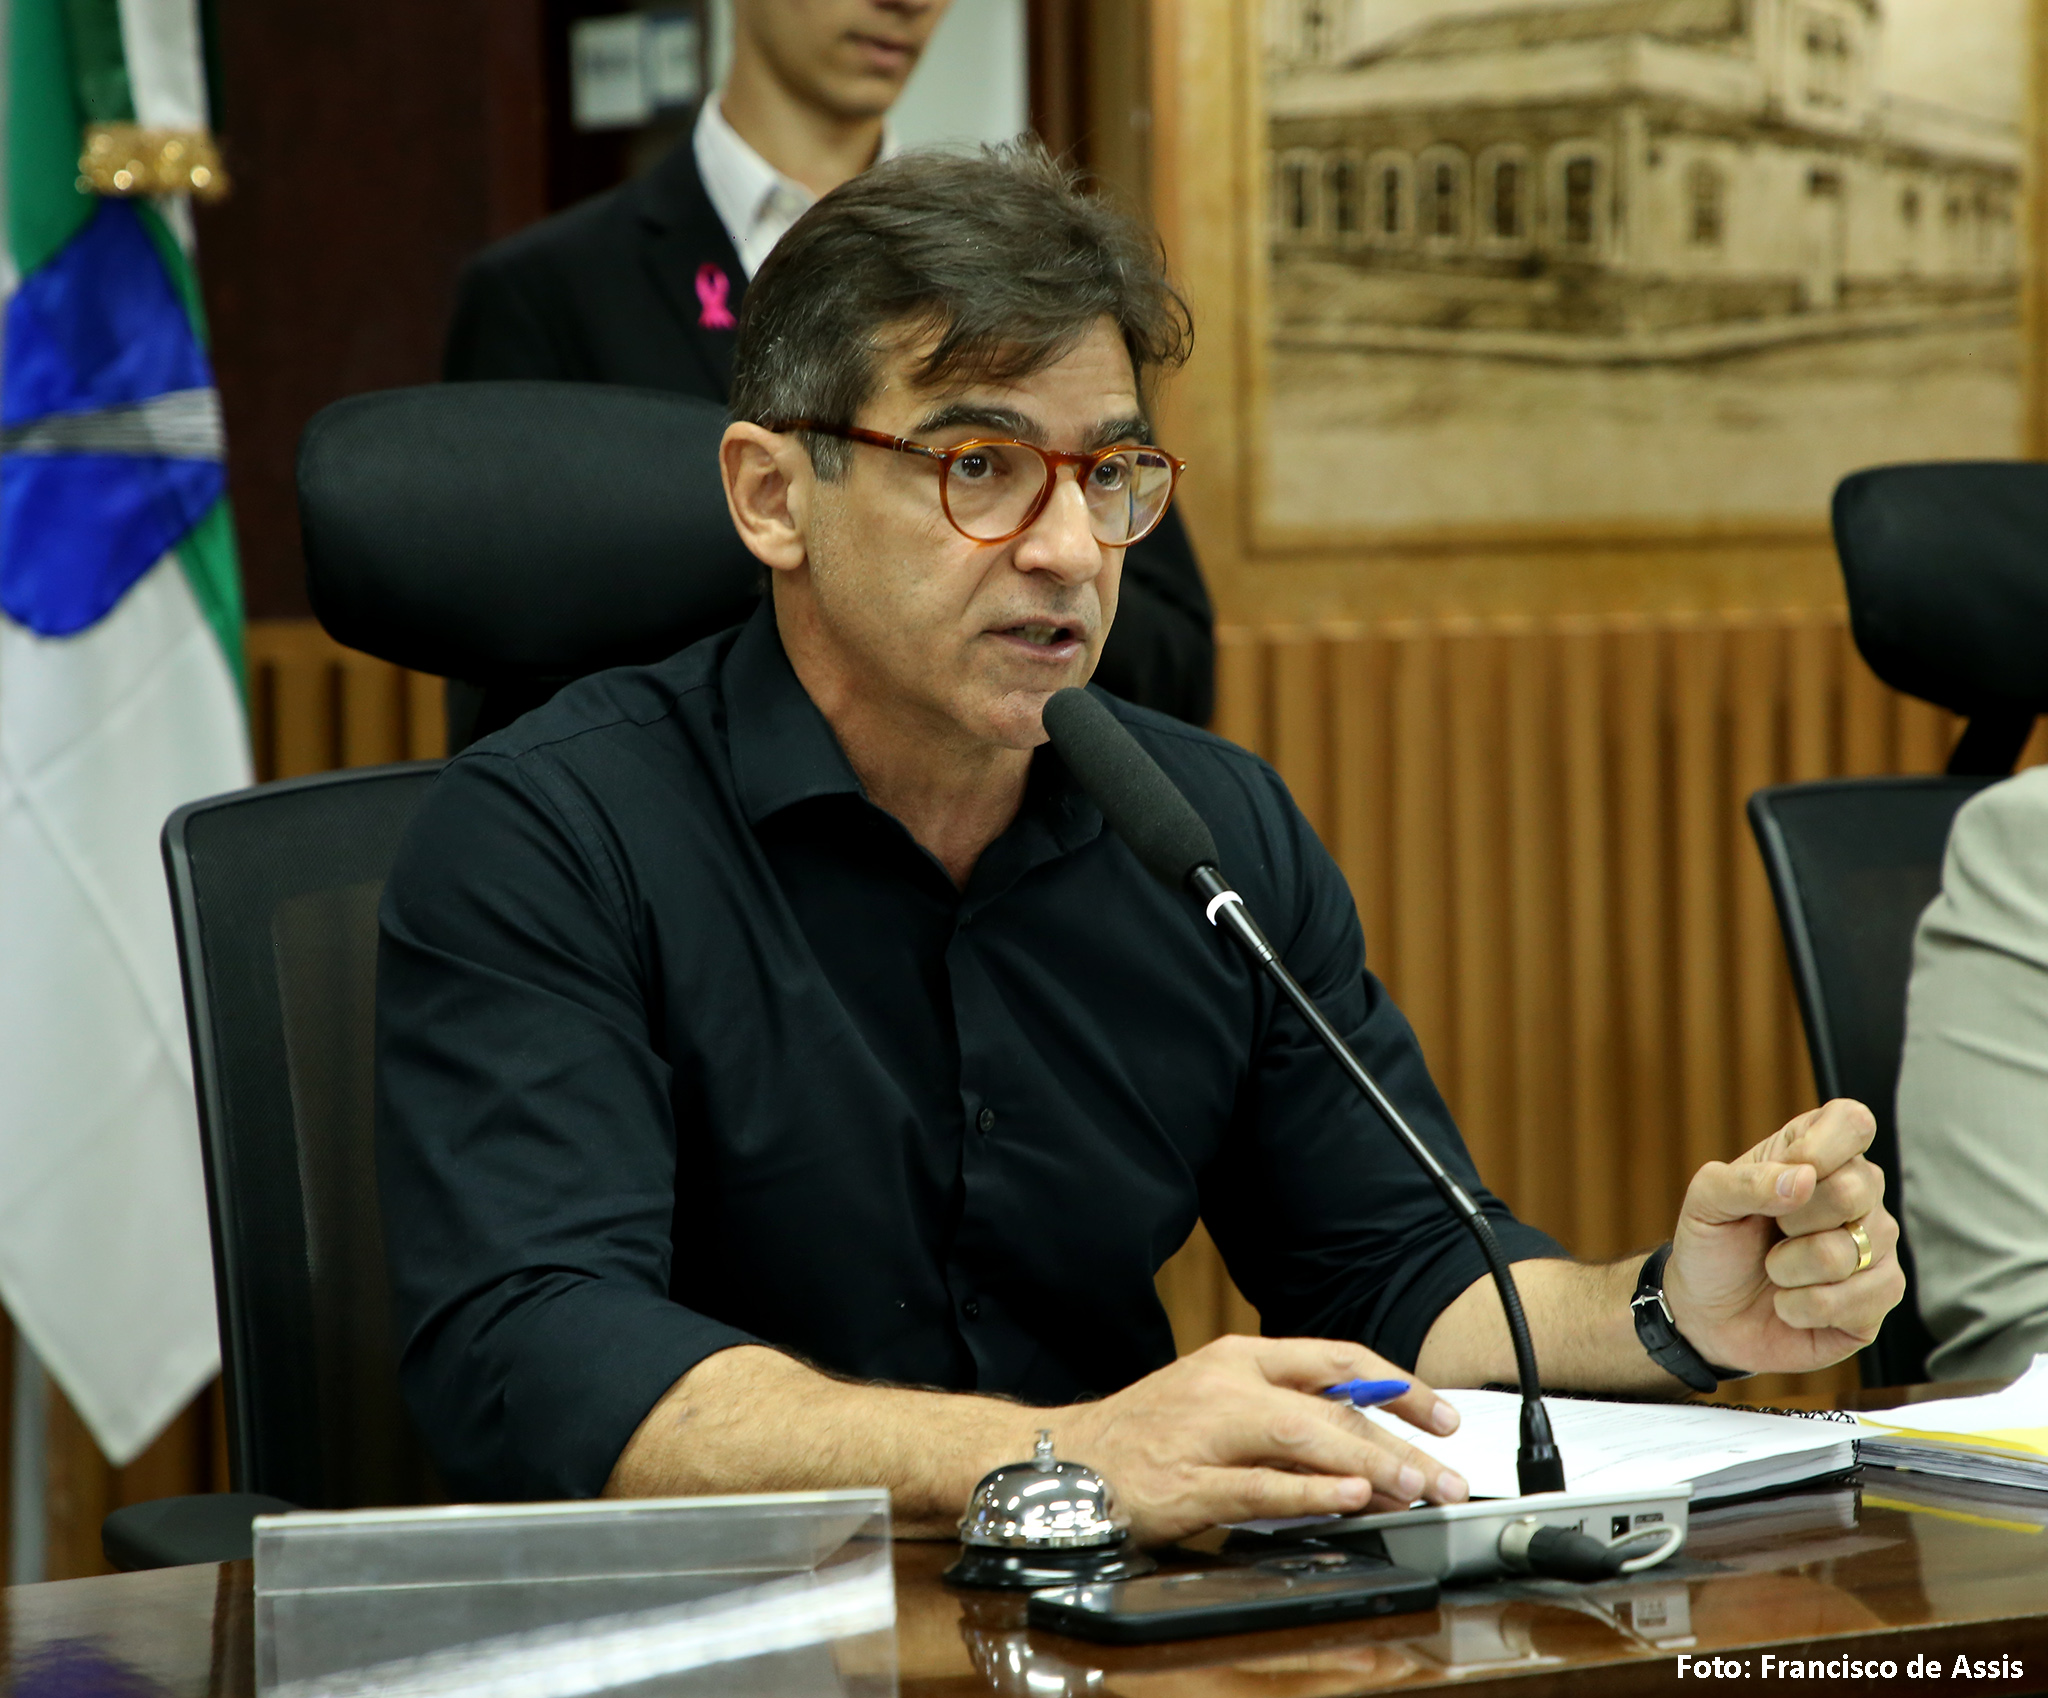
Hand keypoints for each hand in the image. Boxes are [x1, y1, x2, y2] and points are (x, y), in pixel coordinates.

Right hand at [1049, 1335, 1467, 1545]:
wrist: (1066, 1458)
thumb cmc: (1151, 1433)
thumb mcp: (1218, 1398)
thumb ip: (1285, 1411)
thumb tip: (1367, 1443)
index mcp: (1240, 1358)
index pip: (1337, 1359)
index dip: (1398, 1385)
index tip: (1444, 1418)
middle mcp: (1226, 1386)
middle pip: (1329, 1406)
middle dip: (1398, 1440)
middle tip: (1446, 1474)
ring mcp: (1205, 1434)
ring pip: (1301, 1440)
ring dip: (1366, 1463)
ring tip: (1414, 1486)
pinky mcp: (1185, 1484)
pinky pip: (1256, 1487)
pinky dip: (1307, 1494)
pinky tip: (1347, 1499)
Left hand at [1663, 1099, 1904, 1375]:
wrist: (1707, 1314)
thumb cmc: (1713, 1246)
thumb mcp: (1706, 1203)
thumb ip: (1745, 1180)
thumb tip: (1803, 1177)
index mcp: (1816, 1154)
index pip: (1852, 1123)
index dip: (1820, 1148)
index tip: (1785, 1171)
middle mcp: (1858, 1194)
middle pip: (1854, 1190)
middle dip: (1791, 1221)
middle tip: (1771, 1232)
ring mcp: (1876, 1245)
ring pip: (1848, 1251)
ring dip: (1789, 1270)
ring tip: (1775, 1270)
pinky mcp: (1880, 1296)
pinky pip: (1858, 1300)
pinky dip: (1804, 1306)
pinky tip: (1791, 1304)